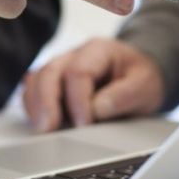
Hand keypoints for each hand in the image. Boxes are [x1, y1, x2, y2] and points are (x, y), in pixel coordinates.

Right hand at [22, 38, 164, 131]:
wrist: (139, 76)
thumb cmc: (140, 79)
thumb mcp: (145, 85)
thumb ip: (124, 95)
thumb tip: (97, 109)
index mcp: (98, 50)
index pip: (78, 72)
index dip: (78, 100)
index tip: (84, 124)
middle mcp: (74, 55)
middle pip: (50, 72)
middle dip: (47, 102)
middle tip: (48, 128)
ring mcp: (61, 68)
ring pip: (36, 80)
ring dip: (35, 105)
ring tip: (41, 128)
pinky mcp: (53, 83)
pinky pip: (33, 90)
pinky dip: (32, 106)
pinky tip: (39, 122)